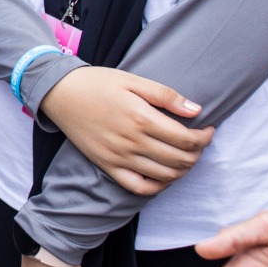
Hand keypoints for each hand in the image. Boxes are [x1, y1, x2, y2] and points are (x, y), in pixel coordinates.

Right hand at [39, 66, 212, 195]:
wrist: (59, 93)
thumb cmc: (97, 83)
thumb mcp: (132, 79)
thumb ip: (165, 95)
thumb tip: (196, 110)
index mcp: (141, 118)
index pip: (186, 139)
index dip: (204, 138)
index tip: (207, 129)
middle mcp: (132, 141)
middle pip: (180, 160)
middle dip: (197, 154)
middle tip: (198, 143)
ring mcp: (119, 157)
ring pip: (165, 176)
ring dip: (183, 170)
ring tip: (184, 156)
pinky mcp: (108, 166)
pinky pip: (139, 187)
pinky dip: (158, 186)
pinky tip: (163, 176)